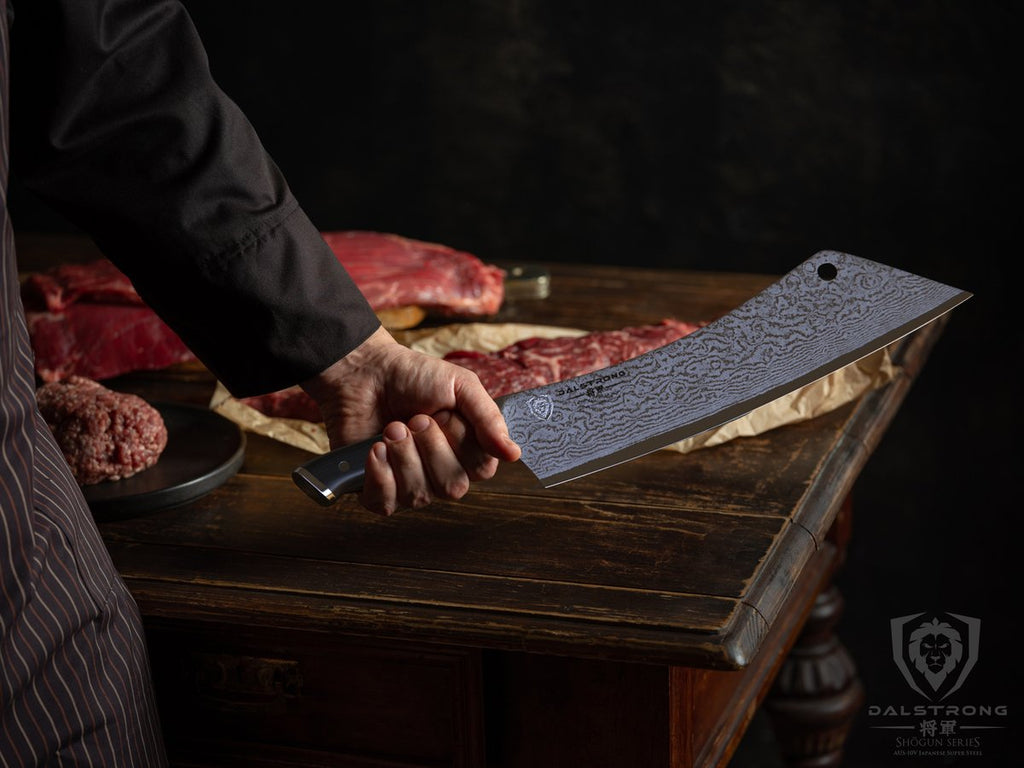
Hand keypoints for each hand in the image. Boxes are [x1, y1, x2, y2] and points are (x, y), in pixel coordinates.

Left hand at [301, 326, 520, 514]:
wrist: (365, 372)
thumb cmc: (414, 376)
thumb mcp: (460, 385)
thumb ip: (488, 418)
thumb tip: (514, 453)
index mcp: (467, 450)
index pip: (481, 470)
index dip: (462, 444)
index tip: (444, 415)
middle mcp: (441, 472)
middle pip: (452, 488)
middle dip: (430, 448)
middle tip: (415, 419)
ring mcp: (410, 484)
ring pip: (419, 496)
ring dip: (403, 455)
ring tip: (391, 427)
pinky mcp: (377, 490)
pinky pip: (386, 504)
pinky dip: (380, 476)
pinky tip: (375, 450)